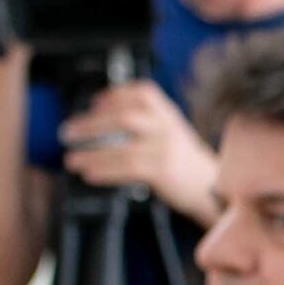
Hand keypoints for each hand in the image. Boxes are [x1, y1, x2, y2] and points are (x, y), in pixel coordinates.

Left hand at [60, 82, 219, 223]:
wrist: (214, 191)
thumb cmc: (188, 167)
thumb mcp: (173, 138)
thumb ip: (147, 128)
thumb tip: (104, 128)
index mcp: (170, 116)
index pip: (142, 93)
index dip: (115, 95)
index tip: (95, 102)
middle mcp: (168, 128)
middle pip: (124, 117)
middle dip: (92, 123)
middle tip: (69, 131)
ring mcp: (167, 148)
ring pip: (122, 146)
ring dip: (92, 153)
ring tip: (72, 159)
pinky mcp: (164, 170)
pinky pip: (128, 167)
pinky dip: (105, 170)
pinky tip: (90, 173)